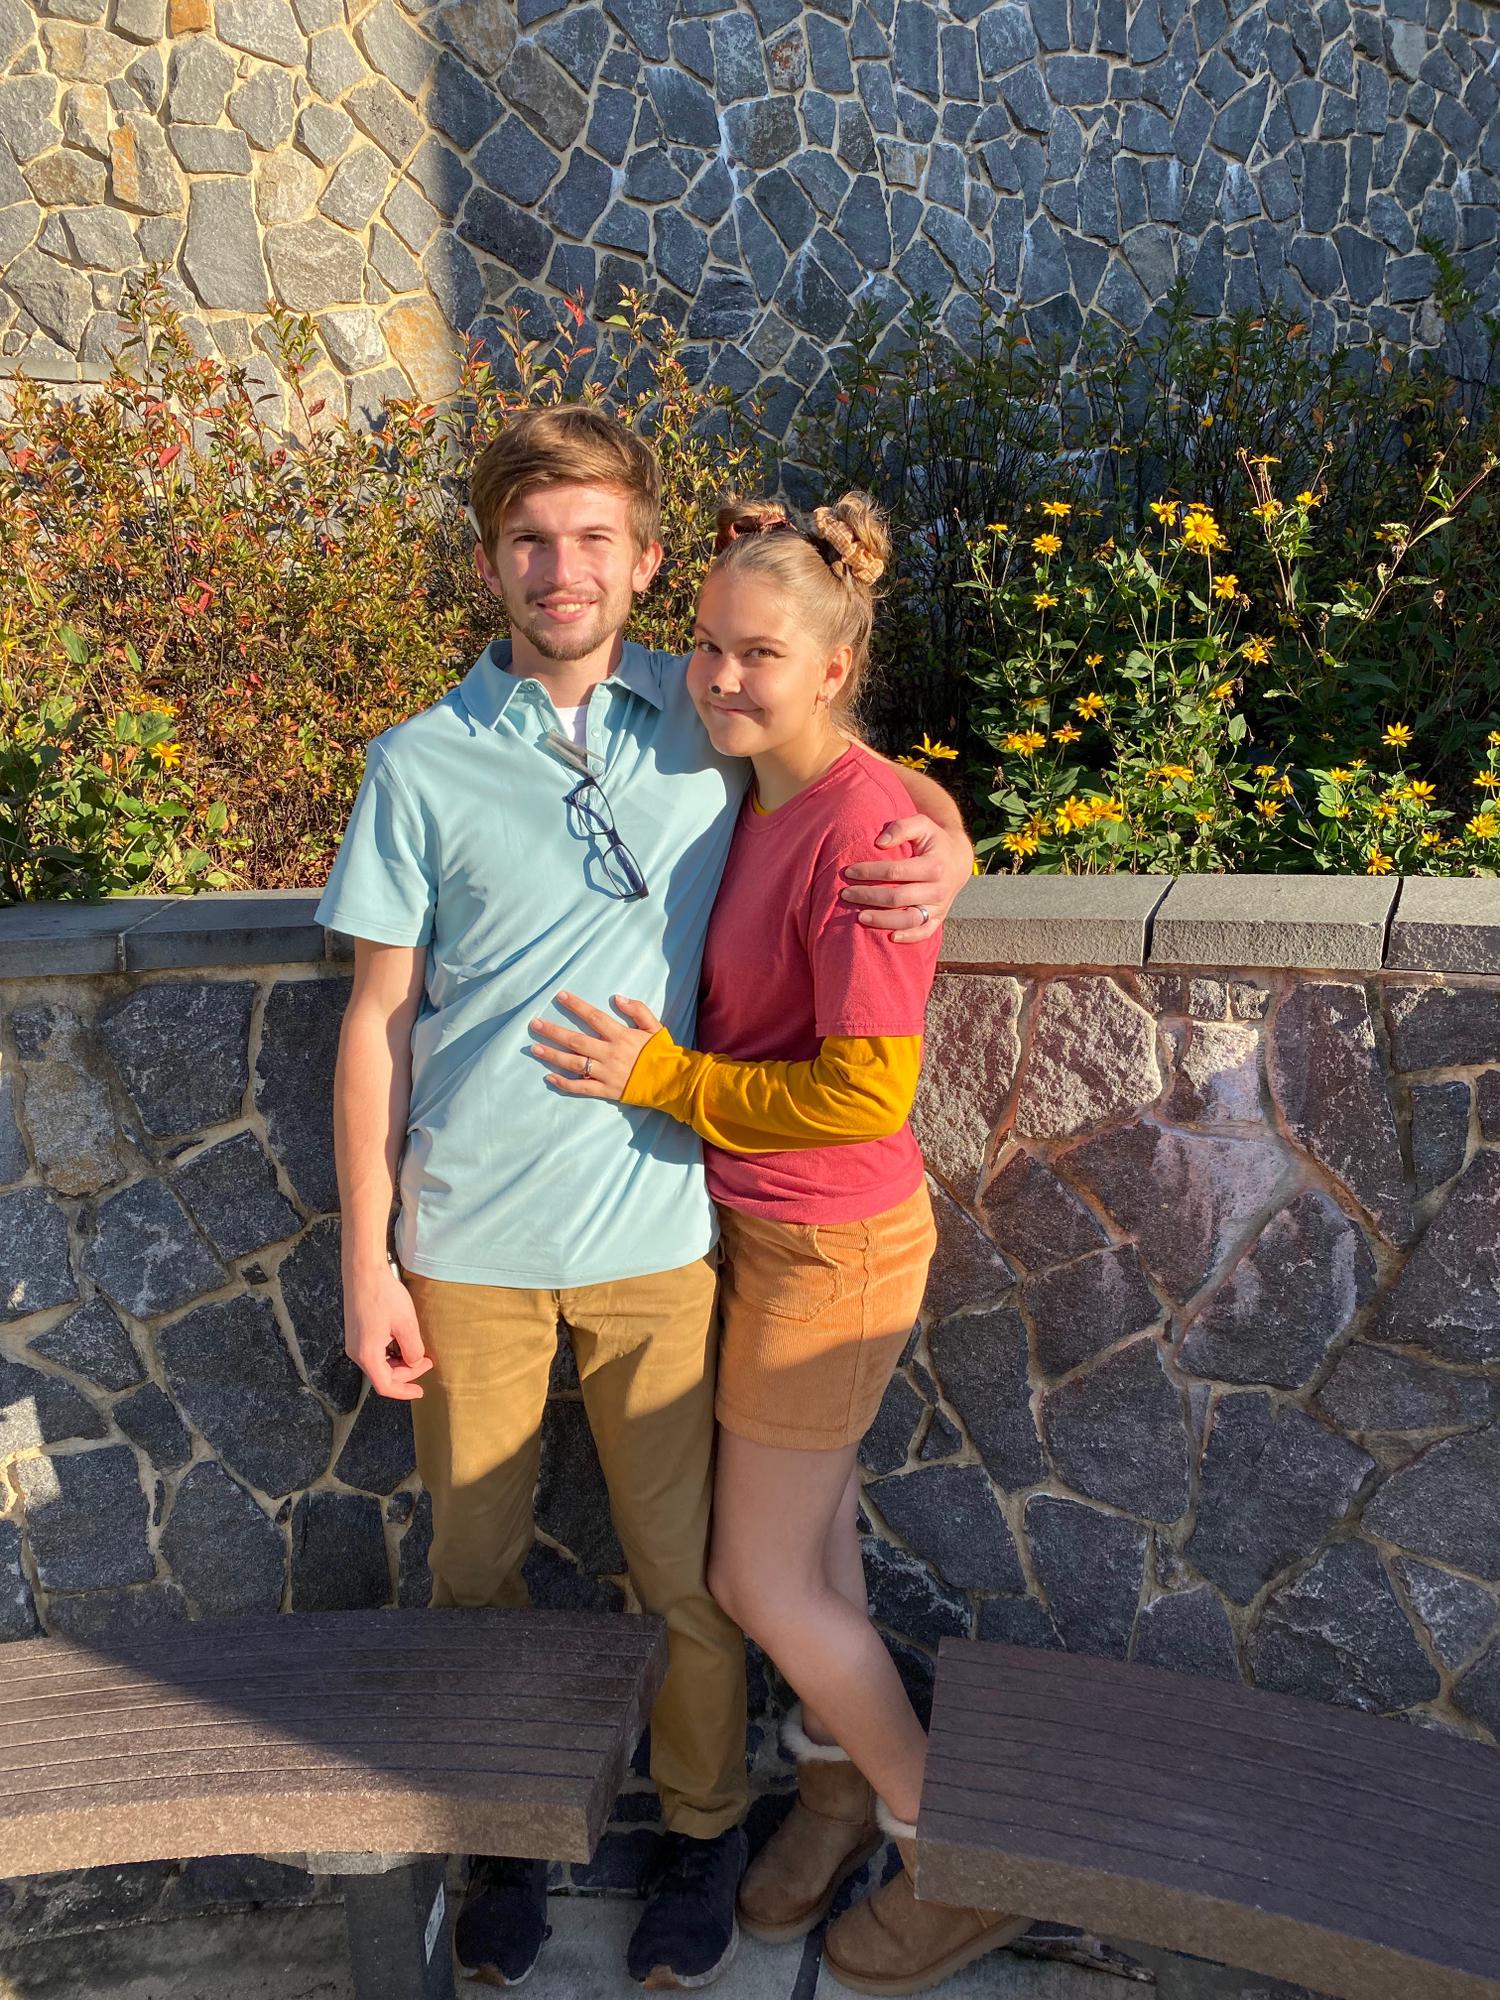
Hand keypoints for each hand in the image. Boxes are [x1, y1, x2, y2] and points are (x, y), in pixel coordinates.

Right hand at [344, 1258, 432, 1400]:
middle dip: (407, 1372)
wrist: (363, 1272)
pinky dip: (391, 1353)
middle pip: (383, 1374)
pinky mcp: (356, 1333)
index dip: (404, 1391)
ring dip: (399, 1362)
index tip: (421, 1391)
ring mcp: (354, 1342)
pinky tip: (403, 1343)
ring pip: (379, 1363)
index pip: (385, 1385)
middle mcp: (356, 1352)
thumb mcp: (406, 1324)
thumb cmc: (383, 1296)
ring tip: (418, 1352)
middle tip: (428, 1361)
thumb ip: (413, 1349)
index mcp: (367, 1354)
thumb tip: (414, 1362)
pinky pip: (375, 1352)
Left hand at [531, 990, 662, 1100]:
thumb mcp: (656, 1027)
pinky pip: (581, 1087)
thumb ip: (638, 1010)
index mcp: (621, 1036)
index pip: (594, 1017)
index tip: (560, 996)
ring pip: (573, 1063)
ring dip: (553, 1055)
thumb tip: (618, 998)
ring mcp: (606, 1073)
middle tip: (534, 1024)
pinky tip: (549, 1077)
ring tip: (535, 1048)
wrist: (673, 1082)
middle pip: (576, 1040)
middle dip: (553, 1031)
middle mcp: (609, 1053)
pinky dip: (564, 1083)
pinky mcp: (606, 1090)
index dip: (576, 1006)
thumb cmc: (664, 1053)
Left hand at [840, 814, 973, 943]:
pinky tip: (890, 938)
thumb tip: (879, 842)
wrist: (958, 860)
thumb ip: (901, 827)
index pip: (895, 871)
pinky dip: (909, 937)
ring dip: (882, 920)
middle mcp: (938, 888)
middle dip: (868, 896)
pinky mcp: (939, 918)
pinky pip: (924, 932)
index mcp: (934, 865)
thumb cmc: (933, 841)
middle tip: (846, 894)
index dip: (869, 872)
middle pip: (898, 897)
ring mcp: (939, 906)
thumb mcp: (922, 825)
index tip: (849, 871)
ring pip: (909, 919)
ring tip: (859, 917)